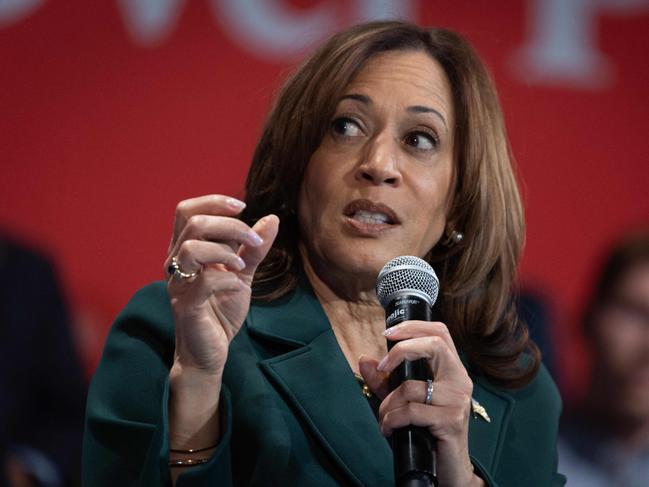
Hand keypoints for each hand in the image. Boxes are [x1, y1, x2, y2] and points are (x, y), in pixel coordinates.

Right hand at [165, 194, 278, 376]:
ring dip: (224, 249)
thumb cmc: (220, 310)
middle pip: (191, 222)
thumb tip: (271, 218)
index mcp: (185, 250)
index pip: (187, 210)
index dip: (214, 202)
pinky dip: (227, 278)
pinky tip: (237, 286)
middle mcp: (175, 262)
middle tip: (253, 240)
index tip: (243, 207)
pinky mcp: (186, 306)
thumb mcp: (243, 274)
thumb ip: (255, 248)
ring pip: (191, 247)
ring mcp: (178, 284)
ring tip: (241, 265)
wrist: (210, 353)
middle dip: (230, 225)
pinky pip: (203, 282)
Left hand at [359, 321, 482, 486]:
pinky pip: (410, 411)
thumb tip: (364, 359)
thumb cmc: (426, 431)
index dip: (413, 327)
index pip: (440, 332)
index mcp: (452, 370)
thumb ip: (385, 382)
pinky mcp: (451, 421)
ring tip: (384, 418)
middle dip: (401, 350)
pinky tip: (388, 430)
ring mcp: (458, 400)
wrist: (448, 469)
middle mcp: (460, 380)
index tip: (387, 334)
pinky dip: (391, 420)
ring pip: (412, 386)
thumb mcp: (402, 402)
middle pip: (435, 344)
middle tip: (383, 366)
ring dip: (388, 404)